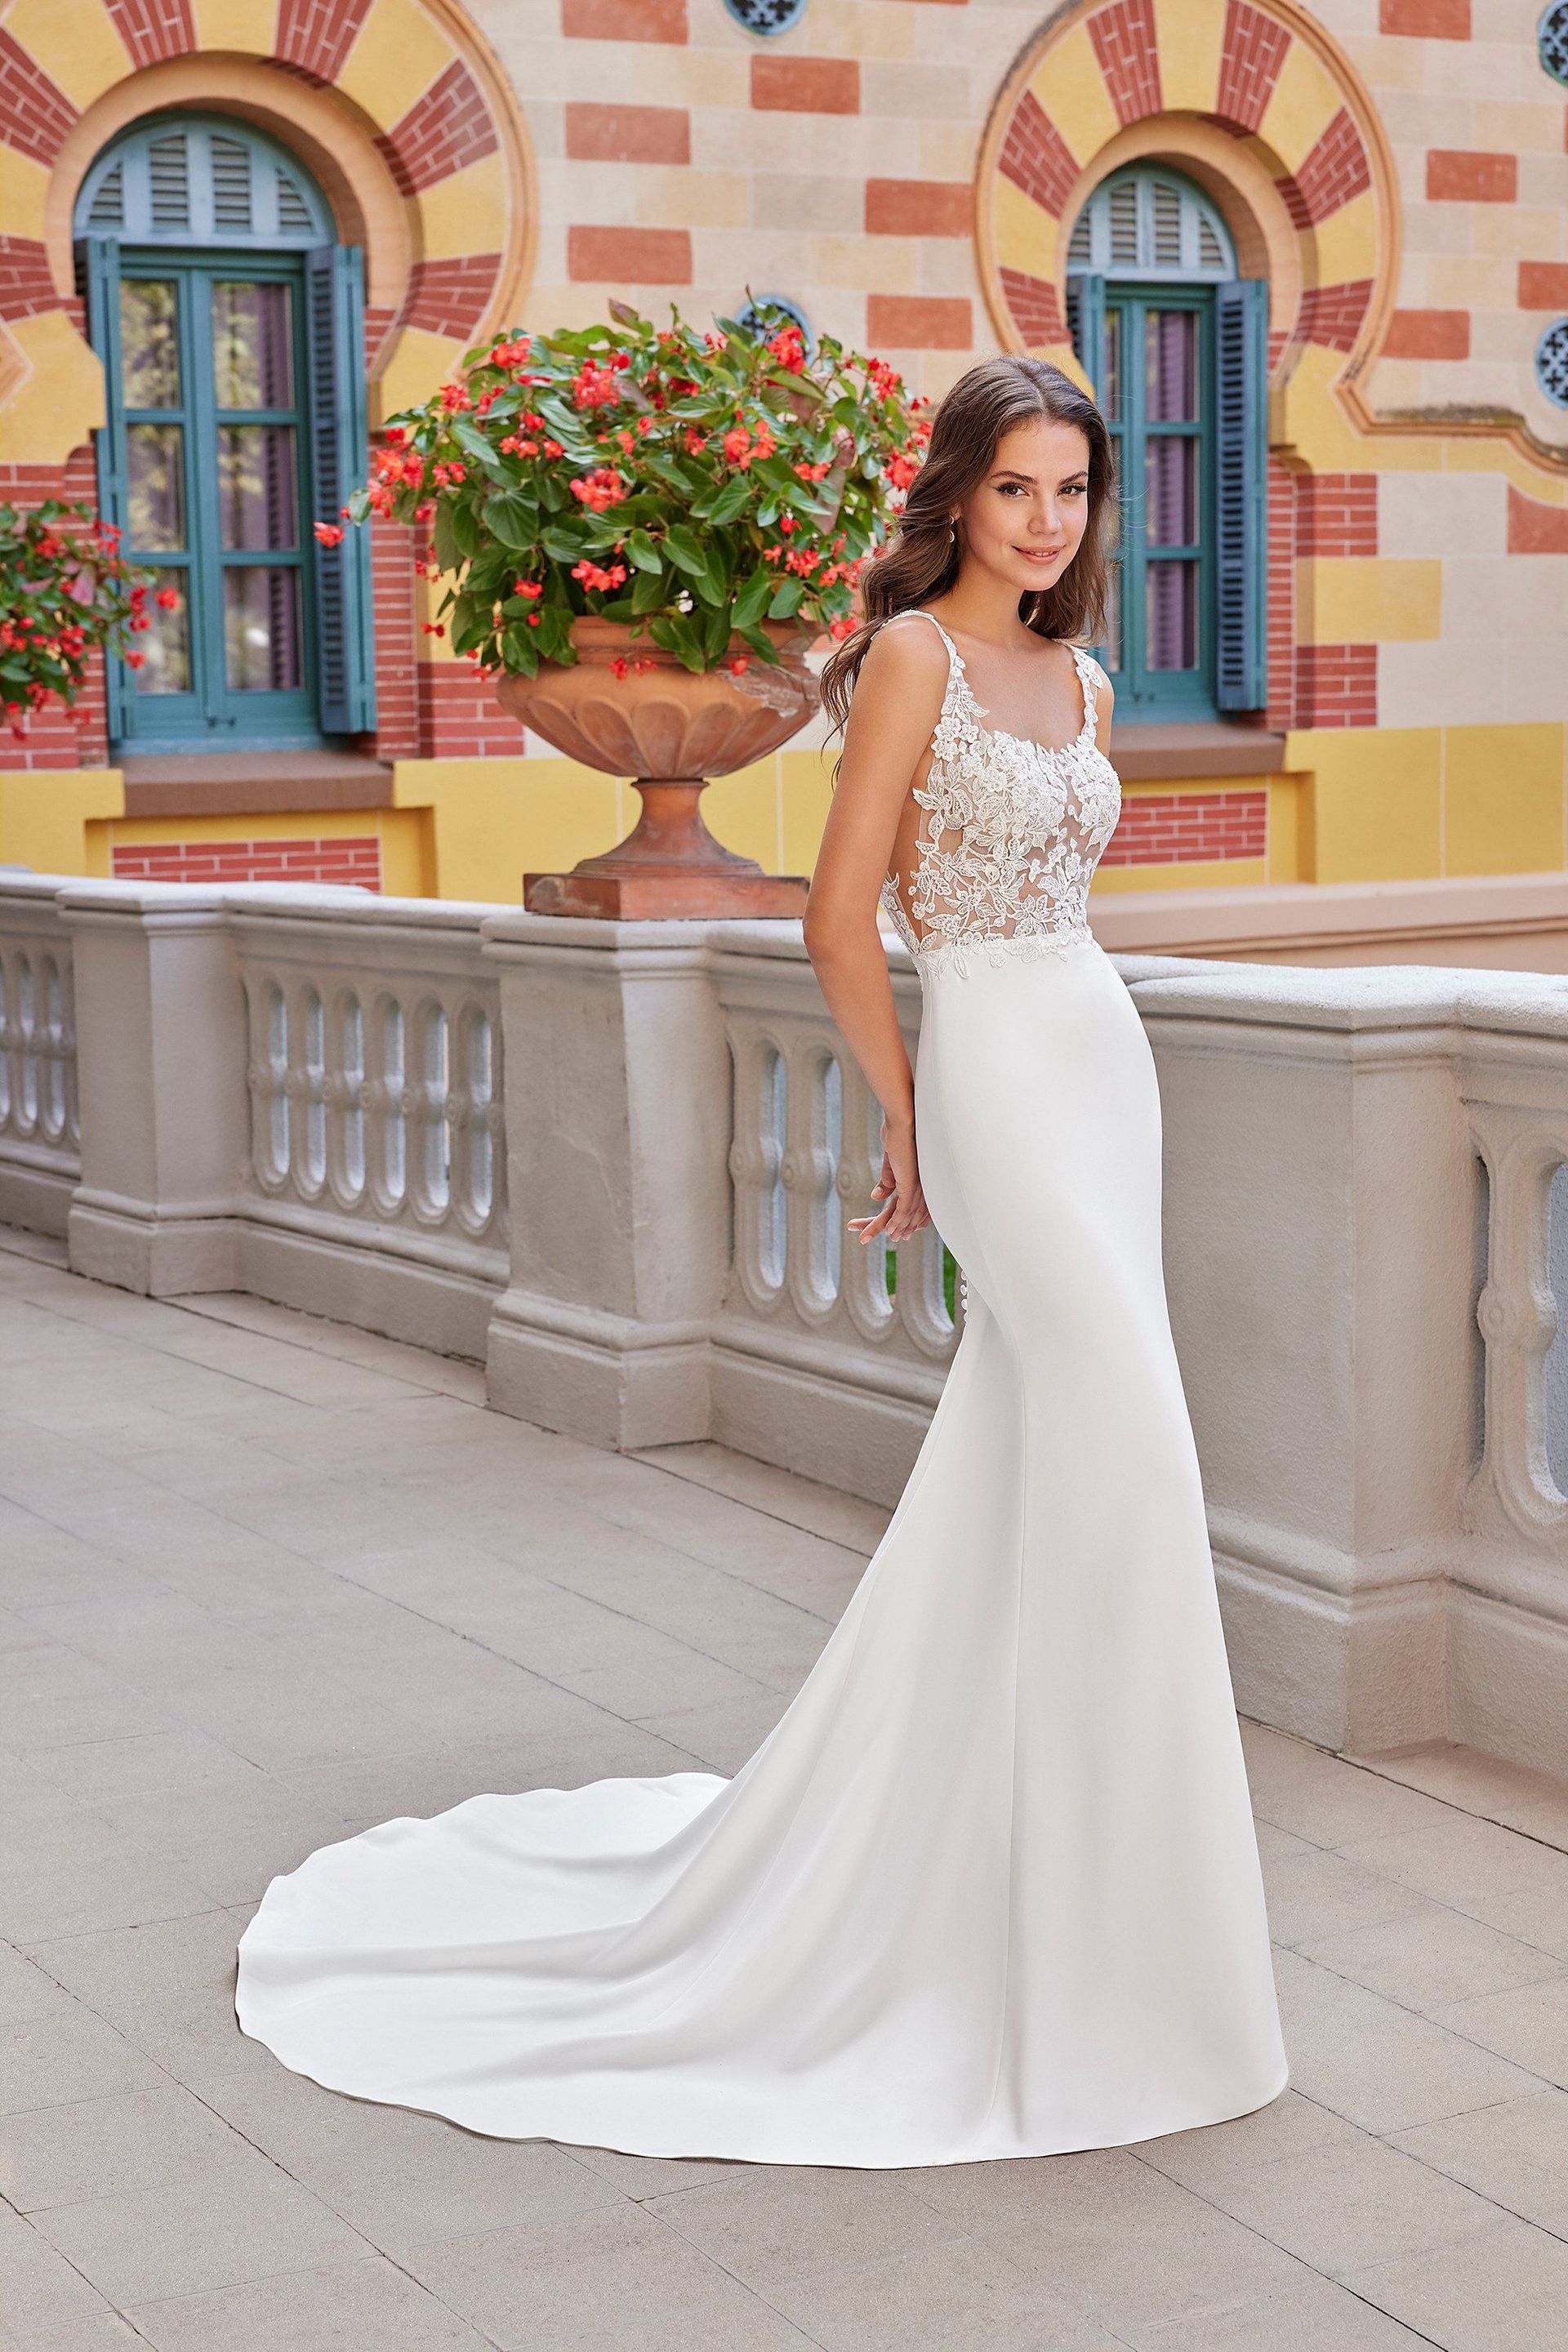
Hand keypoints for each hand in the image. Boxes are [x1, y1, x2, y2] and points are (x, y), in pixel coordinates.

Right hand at [849, 1114, 930, 1245]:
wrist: (904, 1118)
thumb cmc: (898, 1131)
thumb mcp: (891, 1159)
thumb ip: (887, 1178)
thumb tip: (876, 1196)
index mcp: (920, 1177)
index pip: (916, 1203)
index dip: (908, 1217)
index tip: (898, 1228)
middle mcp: (923, 1183)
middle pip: (912, 1212)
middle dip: (902, 1227)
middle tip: (893, 1238)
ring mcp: (918, 1185)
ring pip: (907, 1214)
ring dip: (895, 1227)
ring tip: (886, 1237)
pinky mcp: (910, 1183)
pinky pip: (904, 1208)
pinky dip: (897, 1221)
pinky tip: (890, 1230)